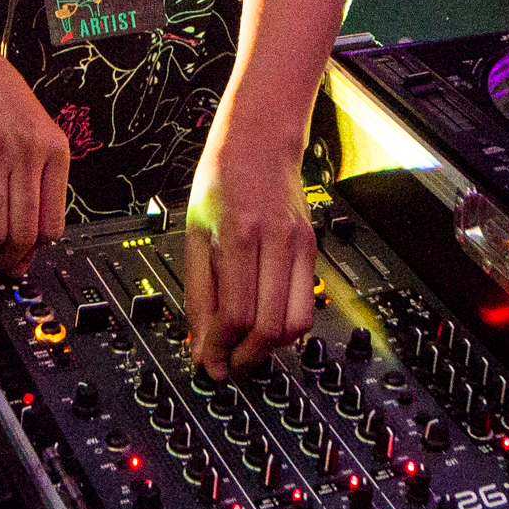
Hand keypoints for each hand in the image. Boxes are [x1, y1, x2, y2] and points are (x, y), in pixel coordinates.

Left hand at [182, 126, 315, 379]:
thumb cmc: (223, 181)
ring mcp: (300, 246)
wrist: (260, 143)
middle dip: (245, 357)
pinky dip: (286, 328)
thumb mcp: (195, 234)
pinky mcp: (313, 250)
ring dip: (269, 349)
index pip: (236, 314)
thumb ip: (199, 293)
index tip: (208, 363)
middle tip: (227, 365)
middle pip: (269, 327)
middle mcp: (276, 243)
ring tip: (245, 349)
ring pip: (295, 324)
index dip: (220, 348)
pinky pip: (306, 306)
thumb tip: (202, 343)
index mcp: (239, 236)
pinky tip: (264, 326)